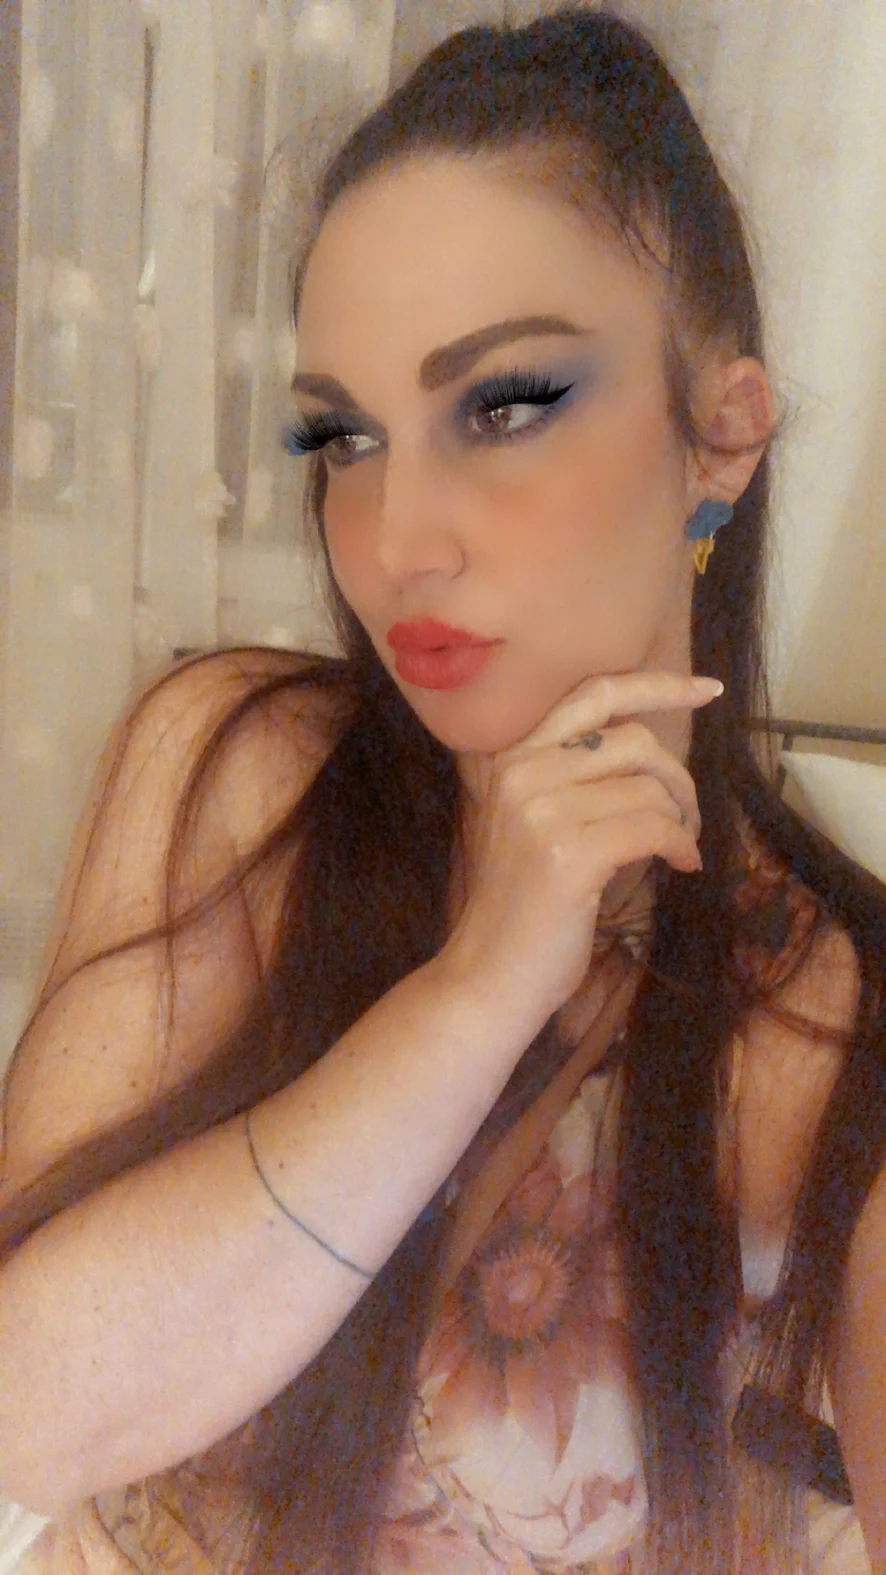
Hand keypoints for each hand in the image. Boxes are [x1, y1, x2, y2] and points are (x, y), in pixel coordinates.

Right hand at [438, 671, 720, 1024]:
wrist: (488, 976)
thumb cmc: (524, 907)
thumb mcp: (536, 824)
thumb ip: (575, 778)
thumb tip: (651, 753)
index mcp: (513, 757)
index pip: (594, 694)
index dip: (658, 685)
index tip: (708, 689)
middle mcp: (522, 773)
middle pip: (635, 741)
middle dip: (678, 778)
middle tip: (686, 818)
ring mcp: (542, 812)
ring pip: (650, 788)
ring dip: (681, 820)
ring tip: (679, 848)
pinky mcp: (569, 854)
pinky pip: (654, 828)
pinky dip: (680, 846)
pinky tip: (681, 866)